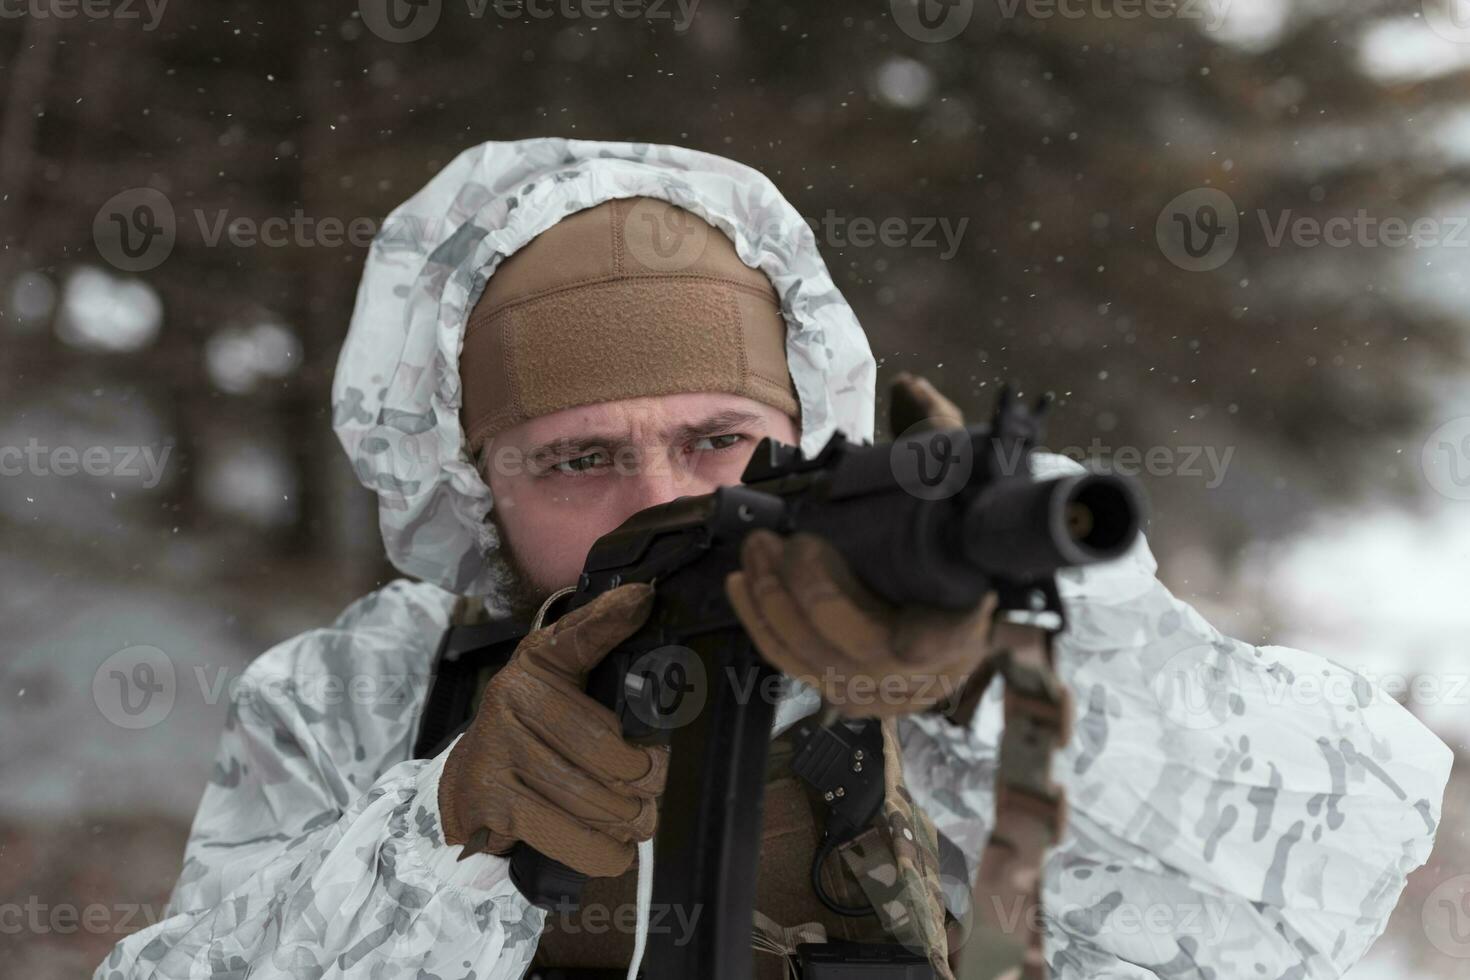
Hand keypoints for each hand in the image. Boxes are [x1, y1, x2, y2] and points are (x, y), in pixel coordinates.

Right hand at [438, 584, 667, 877]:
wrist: (466, 783)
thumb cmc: (532, 726)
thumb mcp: (562, 672)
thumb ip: (599, 633)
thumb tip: (643, 596)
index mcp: (537, 663)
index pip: (588, 649)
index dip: (624, 651)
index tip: (651, 640)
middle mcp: (511, 698)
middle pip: (611, 752)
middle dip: (648, 782)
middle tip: (657, 792)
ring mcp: (498, 751)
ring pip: (595, 798)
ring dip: (629, 820)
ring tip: (641, 821)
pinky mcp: (491, 801)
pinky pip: (568, 835)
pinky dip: (602, 851)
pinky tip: (617, 850)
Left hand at [726, 374, 992, 717]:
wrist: (948, 598)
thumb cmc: (951, 539)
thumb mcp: (956, 485)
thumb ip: (937, 438)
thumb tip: (908, 388)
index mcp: (965, 624)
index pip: (947, 639)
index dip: (932, 633)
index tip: (918, 596)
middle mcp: (925, 669)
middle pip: (860, 645)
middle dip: (813, 593)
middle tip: (781, 544)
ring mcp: (880, 688)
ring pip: (817, 659)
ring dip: (775, 604)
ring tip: (755, 552)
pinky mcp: (840, 688)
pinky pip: (792, 664)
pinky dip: (762, 624)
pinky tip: (743, 586)